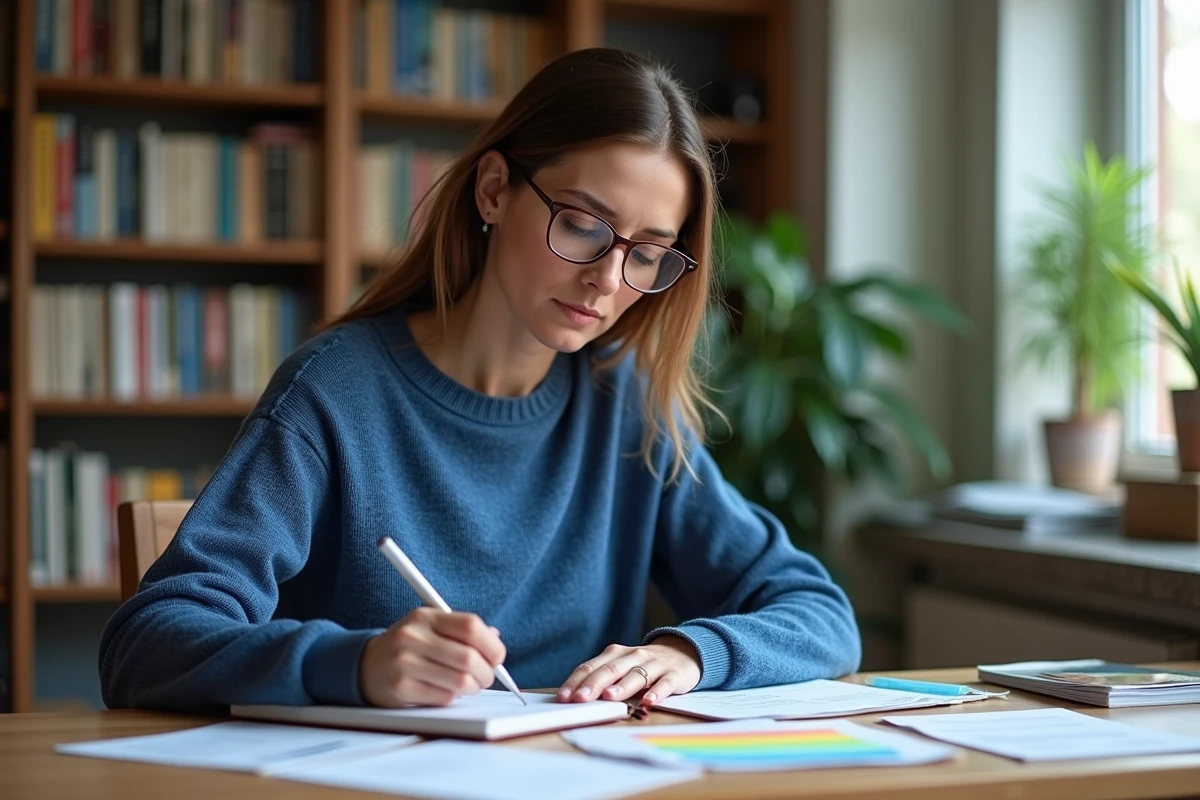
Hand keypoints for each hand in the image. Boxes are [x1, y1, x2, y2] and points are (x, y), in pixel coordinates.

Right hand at [358, 607, 505, 707]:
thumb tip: (495, 638)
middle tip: (485, 677)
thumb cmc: (407, 647)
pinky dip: (452, 697)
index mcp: (425, 616)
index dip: (492, 645)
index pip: (470, 626)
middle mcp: (413, 636)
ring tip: (468, 685)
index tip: (497, 657)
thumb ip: (461, 630)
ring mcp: (405, 663)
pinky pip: (444, 697)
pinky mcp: (401, 688)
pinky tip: (444, 691)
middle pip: (469, 658)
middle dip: (486, 673)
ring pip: (460, 681)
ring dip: (472, 687)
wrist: (365, 666)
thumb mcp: (430, 628)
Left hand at [557, 636, 701, 706]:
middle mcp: (633, 656)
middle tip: (580, 698)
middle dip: (594, 684)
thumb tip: (574, 699)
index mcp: (615, 654)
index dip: (576, 682)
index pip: (591, 667)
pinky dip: (656, 692)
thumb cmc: (644, 666)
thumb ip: (602, 679)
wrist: (682, 653)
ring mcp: (654, 664)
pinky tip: (648, 701)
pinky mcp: (673, 674)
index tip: (563, 697)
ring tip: (609, 697)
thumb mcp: (621, 667)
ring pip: (636, 674)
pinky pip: (664, 683)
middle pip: (611, 669)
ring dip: (622, 686)